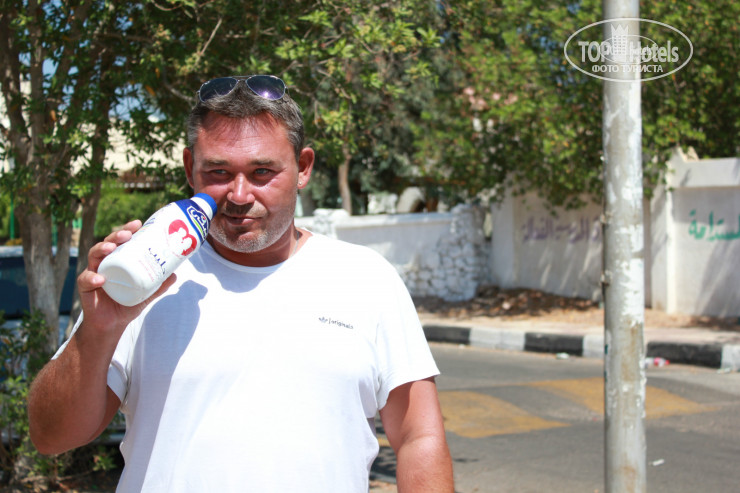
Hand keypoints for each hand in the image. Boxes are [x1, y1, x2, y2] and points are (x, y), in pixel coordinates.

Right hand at [77, 220, 176, 339]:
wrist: (112, 324)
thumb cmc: (127, 304)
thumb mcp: (146, 294)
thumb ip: (159, 285)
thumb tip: (175, 275)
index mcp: (118, 260)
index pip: (122, 241)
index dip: (128, 230)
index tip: (138, 223)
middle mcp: (105, 263)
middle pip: (108, 243)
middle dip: (116, 235)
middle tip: (127, 234)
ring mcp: (94, 272)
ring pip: (94, 255)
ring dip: (102, 249)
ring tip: (111, 248)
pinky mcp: (85, 286)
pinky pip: (86, 279)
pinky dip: (93, 277)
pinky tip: (101, 278)